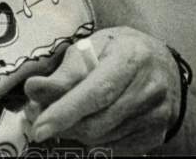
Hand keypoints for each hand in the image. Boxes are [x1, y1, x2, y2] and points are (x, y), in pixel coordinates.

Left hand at [23, 27, 180, 152]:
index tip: (39, 127)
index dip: (65, 112)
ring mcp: (156, 116)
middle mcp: (149, 89)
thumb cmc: (118, 51)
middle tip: (40, 118)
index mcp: (131, 57)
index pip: (96, 92)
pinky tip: (91, 121)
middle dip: (63, 124)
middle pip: (97, 122)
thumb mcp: (91, 46)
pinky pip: (115, 148)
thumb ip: (64, 71)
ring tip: (65, 115)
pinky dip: (94, 139)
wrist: (162, 65)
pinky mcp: (155, 135)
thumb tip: (33, 89)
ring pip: (102, 138)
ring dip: (75, 132)